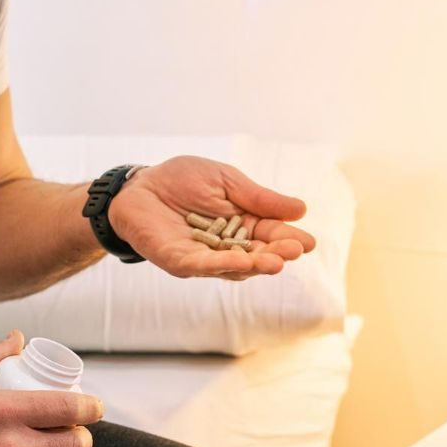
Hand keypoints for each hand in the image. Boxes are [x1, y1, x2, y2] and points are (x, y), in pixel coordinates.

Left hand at [106, 156, 316, 279]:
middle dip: (277, 254)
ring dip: (255, 265)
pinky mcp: (179, 261)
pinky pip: (203, 266)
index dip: (288, 239)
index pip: (270, 235)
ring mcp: (204, 258)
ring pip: (234, 267)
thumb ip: (258, 198)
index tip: (308, 242)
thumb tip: (301, 209)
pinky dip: (222, 265)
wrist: (138, 184)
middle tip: (296, 250)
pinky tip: (241, 264)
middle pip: (257, 255)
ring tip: (276, 262)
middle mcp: (227, 247)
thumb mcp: (226, 181)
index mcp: (242, 225)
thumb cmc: (181, 180)